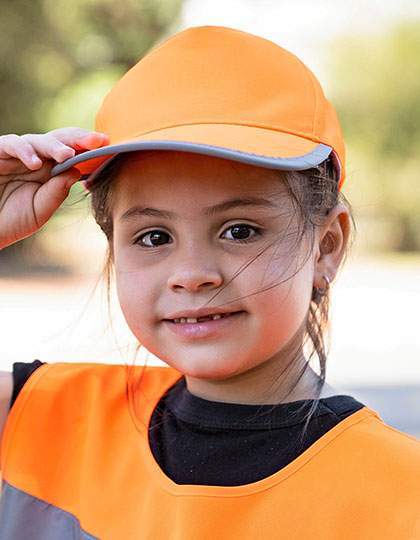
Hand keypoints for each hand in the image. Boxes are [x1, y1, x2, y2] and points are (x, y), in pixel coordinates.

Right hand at [0, 127, 108, 249]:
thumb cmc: (11, 220)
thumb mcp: (40, 210)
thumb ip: (56, 193)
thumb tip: (76, 172)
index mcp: (49, 171)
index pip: (71, 153)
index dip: (88, 148)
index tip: (107, 146)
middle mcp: (35, 159)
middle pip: (59, 140)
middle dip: (79, 139)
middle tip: (97, 140)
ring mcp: (16, 155)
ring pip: (38, 140)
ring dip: (54, 146)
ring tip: (66, 155)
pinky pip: (11, 144)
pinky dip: (24, 151)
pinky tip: (35, 163)